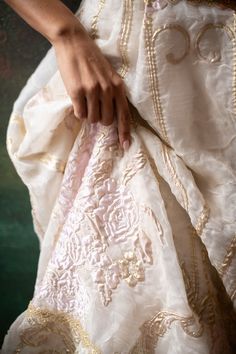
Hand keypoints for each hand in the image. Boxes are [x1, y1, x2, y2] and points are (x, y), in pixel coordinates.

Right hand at [52, 24, 131, 150]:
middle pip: (106, 121)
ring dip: (88, 114)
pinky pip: (80, 114)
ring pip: (92, 119)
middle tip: (93, 107)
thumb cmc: (92, 59)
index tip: (126, 145)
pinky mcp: (77, 92)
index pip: (124, 114)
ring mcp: (92, 91)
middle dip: (100, 119)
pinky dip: (78, 111)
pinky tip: (77, 98)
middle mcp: (107, 90)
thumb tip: (111, 117)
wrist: (74, 42)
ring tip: (84, 99)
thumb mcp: (109, 74)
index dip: (125, 132)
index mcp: (118, 86)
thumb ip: (113, 93)